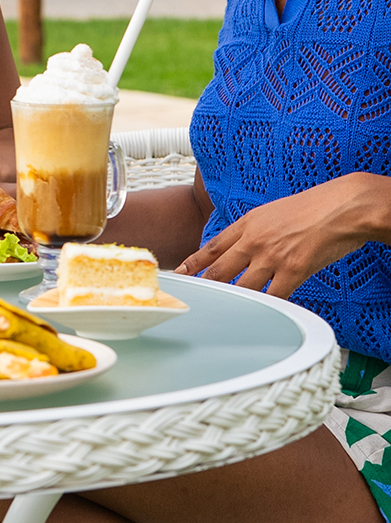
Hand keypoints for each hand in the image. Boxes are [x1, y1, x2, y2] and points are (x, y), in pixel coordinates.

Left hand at [175, 172, 390, 298]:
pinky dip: (266, 307)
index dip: (194, 262)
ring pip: (243, 287)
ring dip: (234, 301)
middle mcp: (254, 240)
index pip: (213, 246)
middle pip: (220, 269)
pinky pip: (274, 297)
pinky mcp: (293, 271)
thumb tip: (246, 246)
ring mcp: (272, 257)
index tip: (181, 273)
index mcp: (248, 223)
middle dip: (205, 287)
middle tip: (193, 299)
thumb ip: (256, 230)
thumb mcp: (273, 212)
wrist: (341, 207)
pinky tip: (261, 315)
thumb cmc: (313, 208)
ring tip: (222, 314)